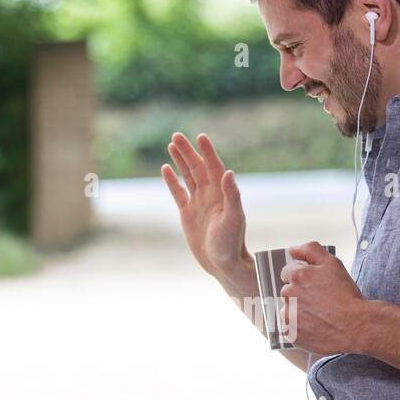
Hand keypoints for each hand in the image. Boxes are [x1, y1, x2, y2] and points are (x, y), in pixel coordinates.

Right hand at [161, 132, 251, 289]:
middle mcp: (210, 195)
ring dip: (180, 160)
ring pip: (187, 176)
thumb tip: (228, 172)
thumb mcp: (233, 218)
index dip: (207, 152)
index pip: (214, 166)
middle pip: (197, 167)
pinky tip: (166, 168)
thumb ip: (232, 195)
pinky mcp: (187, 214)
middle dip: (187, 151)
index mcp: (222, 193)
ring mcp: (198, 203)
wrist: (222, 264)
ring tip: (172, 144)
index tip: (200, 137)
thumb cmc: (231, 243)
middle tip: (176, 135)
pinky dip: (172, 181)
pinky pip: (178, 193)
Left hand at [278, 241, 369, 356]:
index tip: (314, 287)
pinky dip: (299, 329)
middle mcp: (289, 294)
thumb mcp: (333, 264)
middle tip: (320, 302)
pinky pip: (290, 329)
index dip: (302, 279)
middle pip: (287, 292)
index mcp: (298, 276)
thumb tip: (292, 250)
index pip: (288, 273)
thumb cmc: (346, 295)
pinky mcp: (291, 333)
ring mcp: (289, 316)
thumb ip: (310, 250)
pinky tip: (315, 327)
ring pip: (287, 310)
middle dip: (299, 295)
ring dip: (298, 312)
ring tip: (319, 316)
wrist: (355, 325)